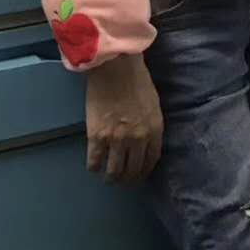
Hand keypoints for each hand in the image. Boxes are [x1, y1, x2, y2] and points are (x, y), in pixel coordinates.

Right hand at [86, 54, 163, 183]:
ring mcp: (116, 139)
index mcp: (155, 130)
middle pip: (132, 169)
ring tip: (109, 178)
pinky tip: (94, 167)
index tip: (139, 175)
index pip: (151, 160)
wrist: (116, 69)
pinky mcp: (96, 136)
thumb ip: (150, 125)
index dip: (144, 171)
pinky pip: (94, 160)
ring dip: (111, 178)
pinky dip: (94, 167)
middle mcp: (137, 139)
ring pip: (113, 170)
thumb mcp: (153, 106)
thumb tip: (145, 140)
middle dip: (128, 178)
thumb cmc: (137, 82)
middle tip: (122, 179)